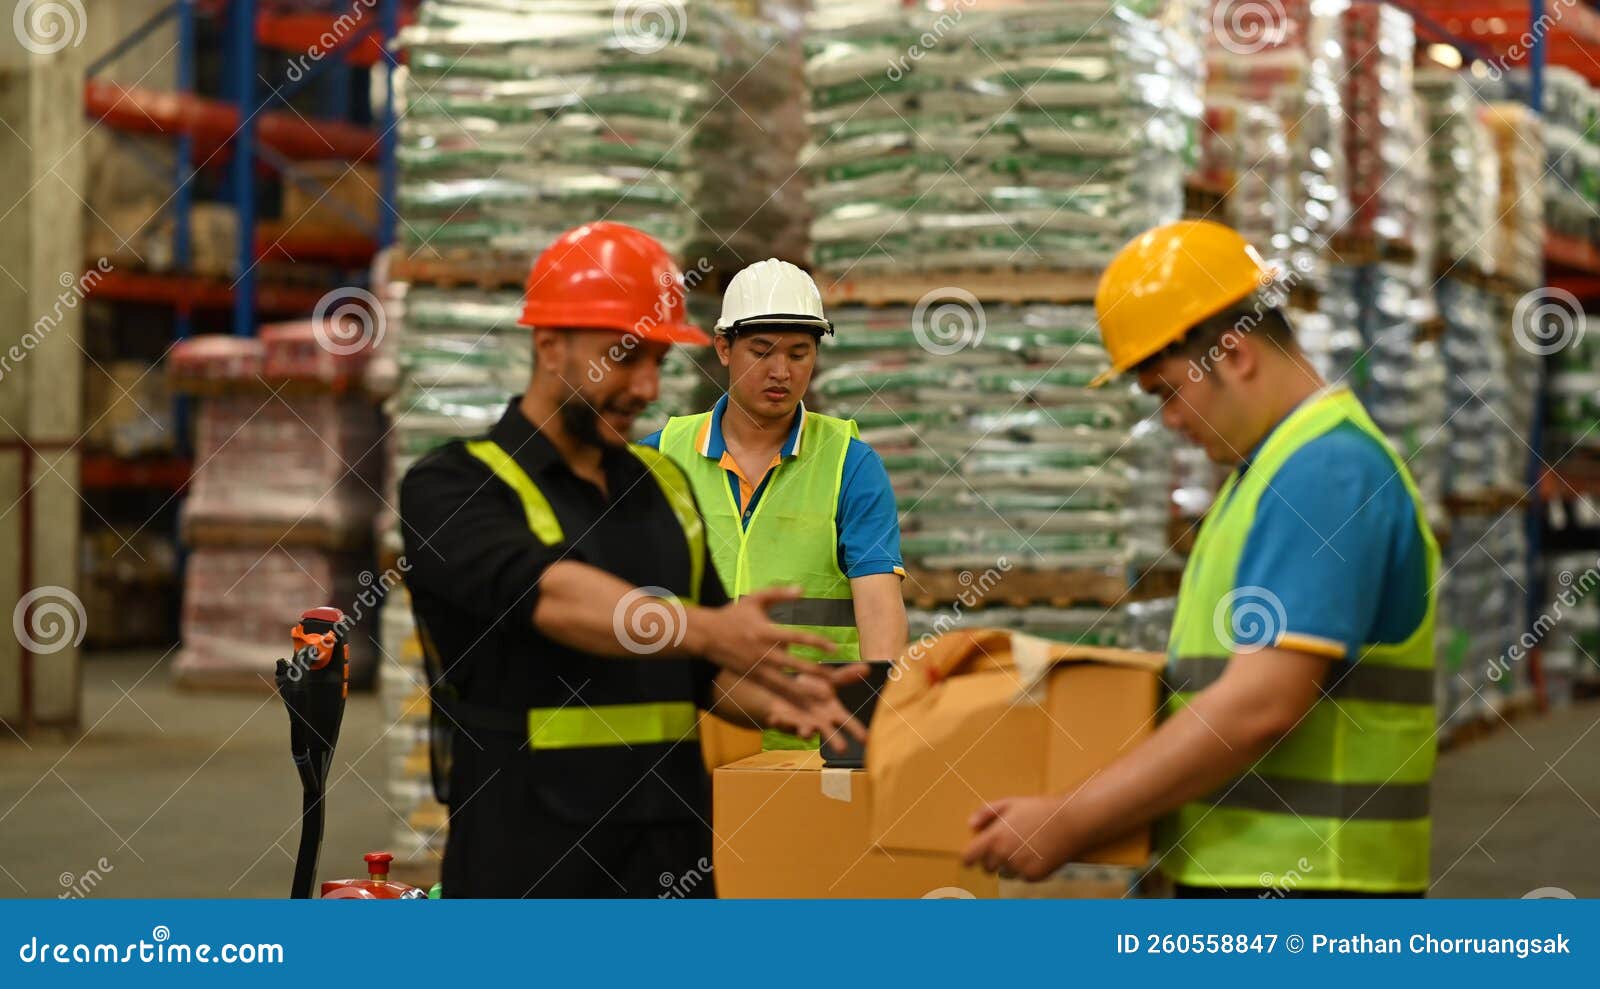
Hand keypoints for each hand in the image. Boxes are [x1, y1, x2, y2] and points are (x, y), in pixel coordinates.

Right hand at [689, 587, 837, 697]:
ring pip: (786, 683)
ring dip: (805, 691)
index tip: (834, 648)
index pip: (796, 638)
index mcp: (766, 632)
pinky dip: (789, 697)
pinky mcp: (753, 677)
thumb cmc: (733, 614)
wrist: (707, 635)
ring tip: (824, 697)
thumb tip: (802, 589)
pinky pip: (774, 689)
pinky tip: (803, 704)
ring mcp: (758, 668)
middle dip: (815, 673)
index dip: (816, 643)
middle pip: (794, 665)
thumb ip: (778, 593)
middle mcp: (764, 653)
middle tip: (836, 679)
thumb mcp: (755, 598)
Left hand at [765, 670, 869, 753]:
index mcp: (832, 712)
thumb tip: (867, 667)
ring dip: (805, 732)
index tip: (868, 740)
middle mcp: (819, 722)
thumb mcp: (829, 681)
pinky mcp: (784, 720)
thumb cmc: (813, 690)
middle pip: (830, 733)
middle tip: (843, 749)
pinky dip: (778, 721)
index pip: (848, 722)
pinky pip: (780, 722)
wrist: (787, 691)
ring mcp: (802, 723)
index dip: (858, 731)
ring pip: (805, 730)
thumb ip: (846, 676)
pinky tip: (774, 718)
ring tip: (805, 732)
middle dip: (835, 741)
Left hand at [960, 795, 1075, 880]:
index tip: (972, 858)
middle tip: (1007, 846)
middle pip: (987, 868)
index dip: (969, 858)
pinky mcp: (1034, 876)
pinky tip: (1037, 854)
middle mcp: (1004, 855)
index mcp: (995, 837)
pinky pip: (1023, 877)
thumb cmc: (1039, 810)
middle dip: (992, 859)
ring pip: (1005, 873)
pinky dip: (1027, 869)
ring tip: (1025, 847)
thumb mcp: (1010, 803)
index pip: (969, 858)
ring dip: (1010, 865)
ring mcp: (1019, 867)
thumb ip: (986, 812)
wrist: (1070, 822)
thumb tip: (971, 826)